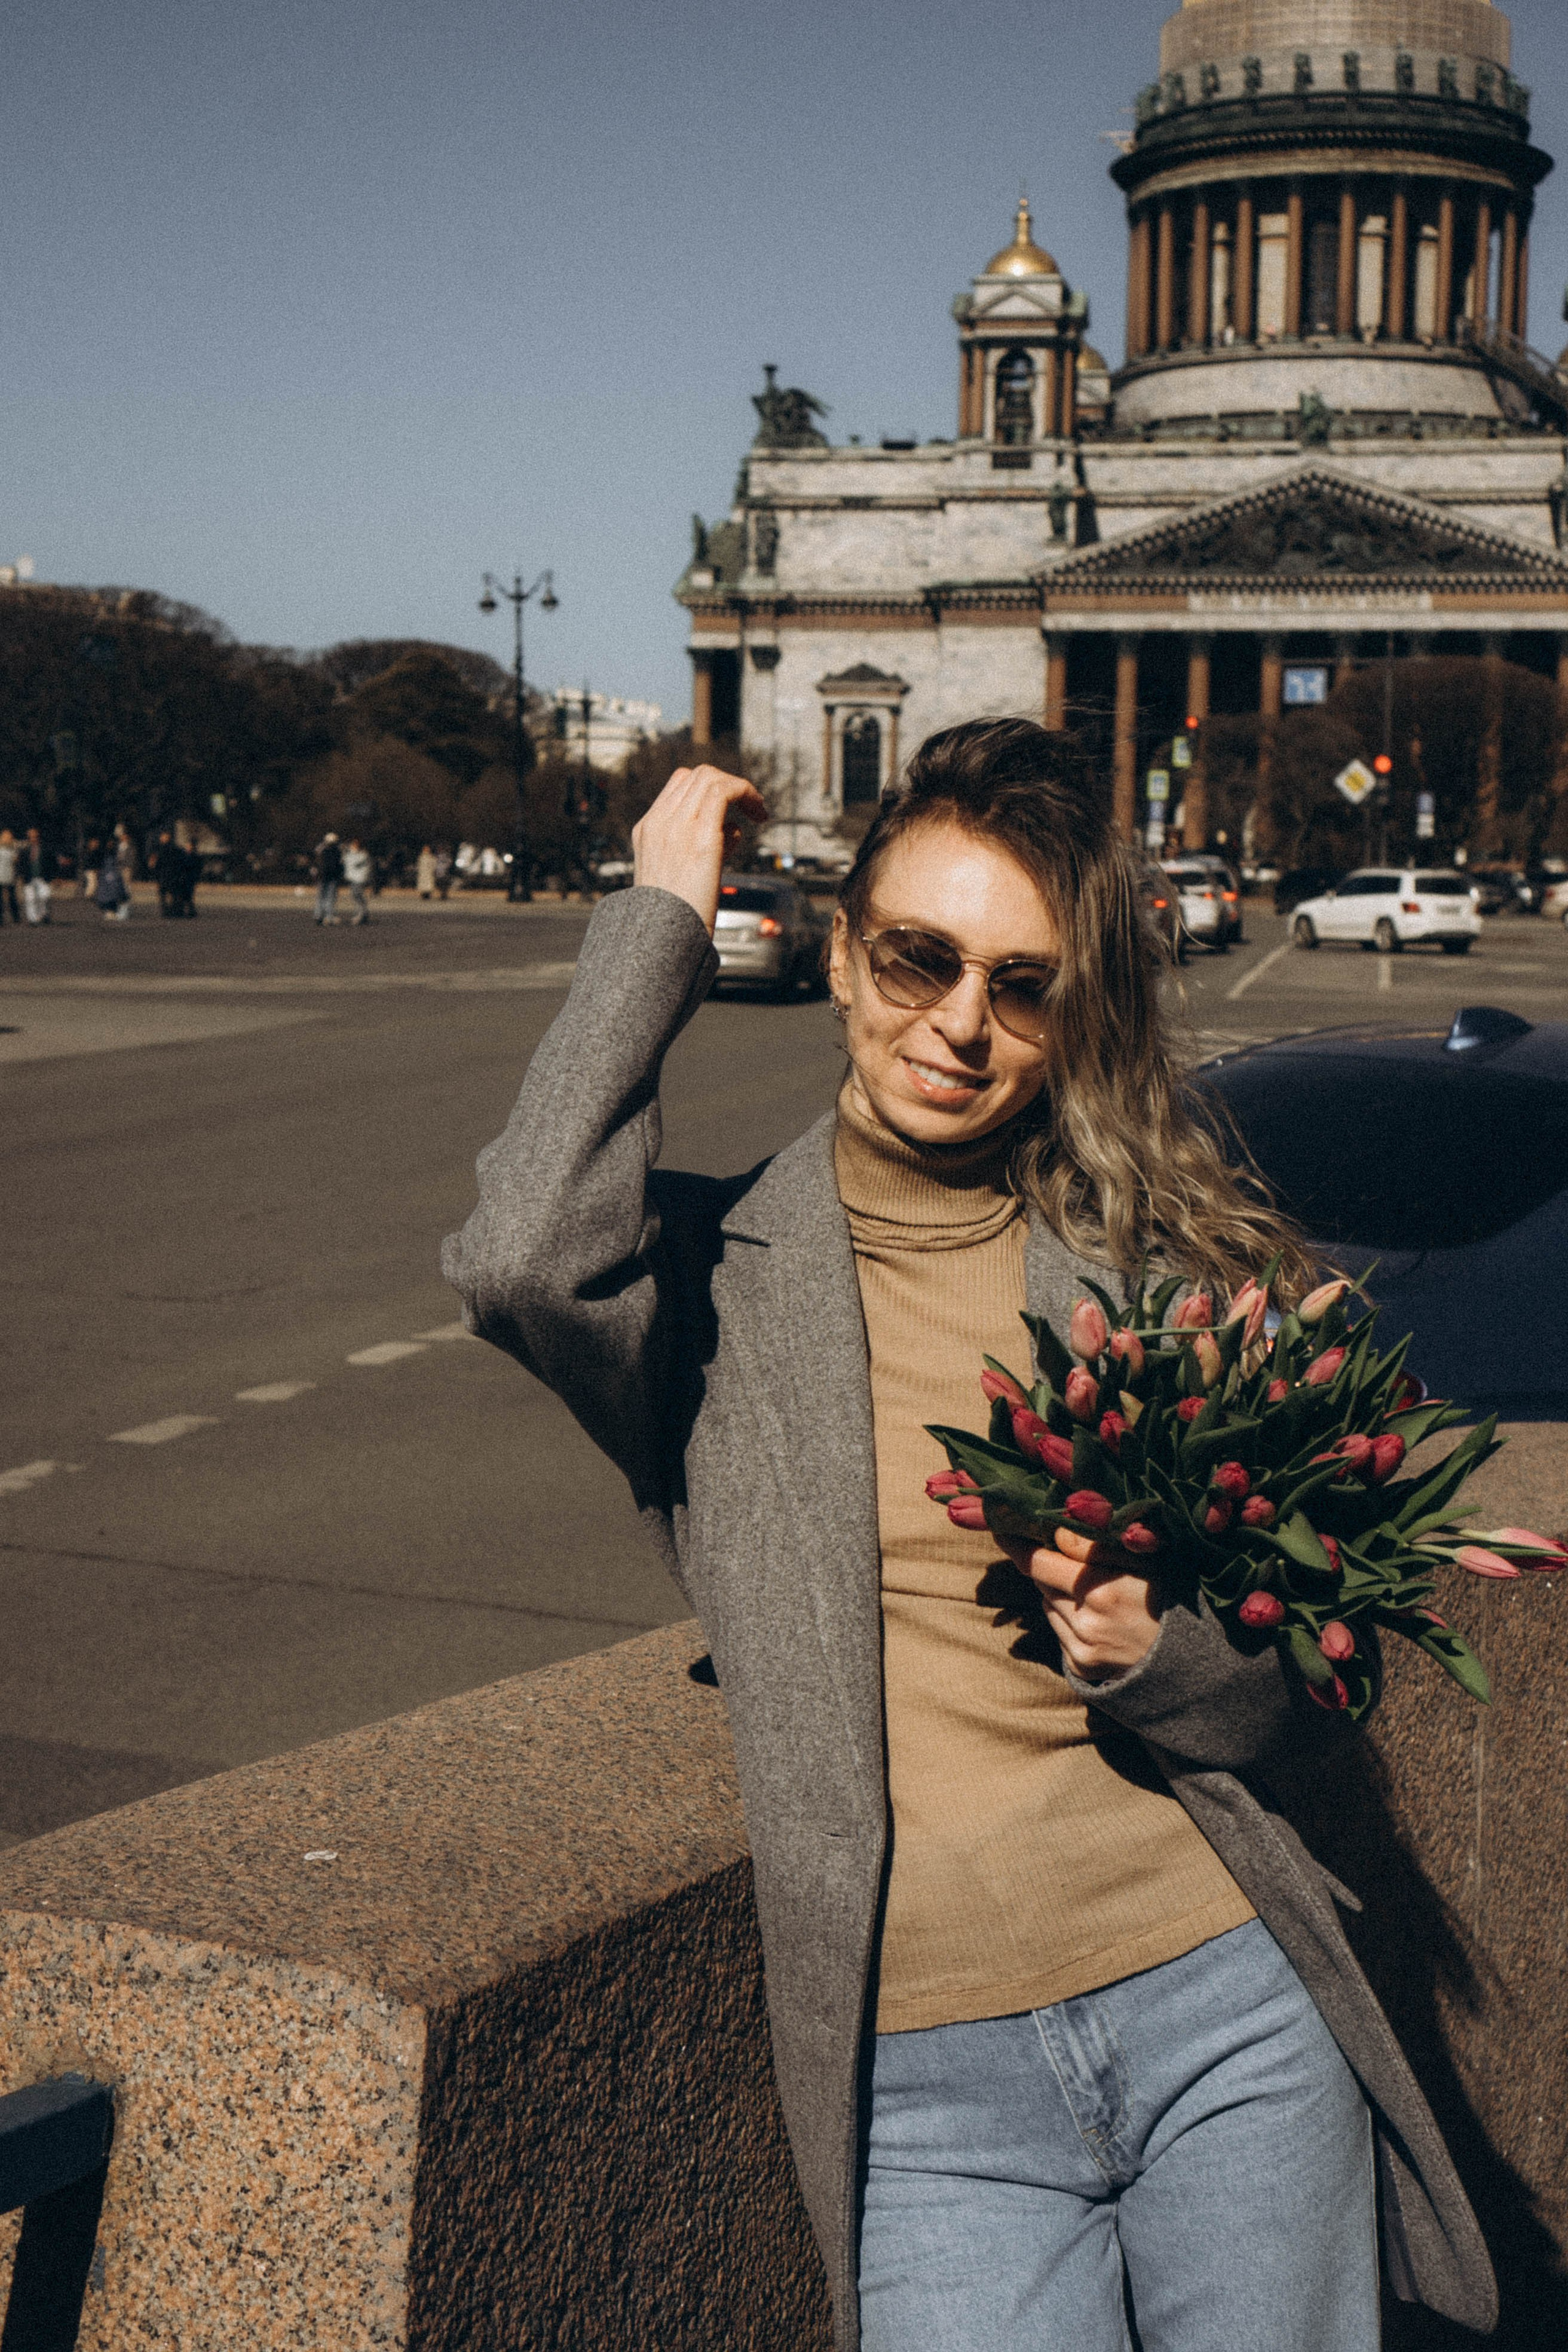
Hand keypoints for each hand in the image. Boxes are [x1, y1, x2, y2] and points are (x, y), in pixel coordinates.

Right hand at [631, 765, 769, 934]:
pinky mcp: (701, 836)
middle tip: (748, 809)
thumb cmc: (669, 919)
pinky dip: (747, 794)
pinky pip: (725, 791)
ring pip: (710, 778)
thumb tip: (728, 835)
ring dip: (740, 790)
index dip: (708, 792)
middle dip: (727, 787)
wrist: (657, 941)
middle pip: (695, 776)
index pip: (678, 787)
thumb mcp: (673, 878)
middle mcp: (659, 823)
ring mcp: (677, 826)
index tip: (728, 812)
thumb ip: (694, 851)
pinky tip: (760, 814)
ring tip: (757, 811)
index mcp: (647, 831)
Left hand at [1000, 1526, 1162, 1683]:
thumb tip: (1056, 1529)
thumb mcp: (1145, 1562)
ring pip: (1047, 1606)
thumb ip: (1097, 1546)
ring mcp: (1081, 1649)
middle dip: (1050, 1567)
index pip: (1039, 1562)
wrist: (1191, 1665)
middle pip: (1041, 1582)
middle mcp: (1086, 1623)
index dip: (1017, 1544)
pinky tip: (1097, 1619)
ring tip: (1095, 1593)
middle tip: (1072, 1560)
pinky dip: (1068, 1620)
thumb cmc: (1169, 1601)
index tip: (1002, 1528)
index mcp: (1102, 1590)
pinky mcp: (1080, 1667)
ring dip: (1058, 1594)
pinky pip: (1058, 1631)